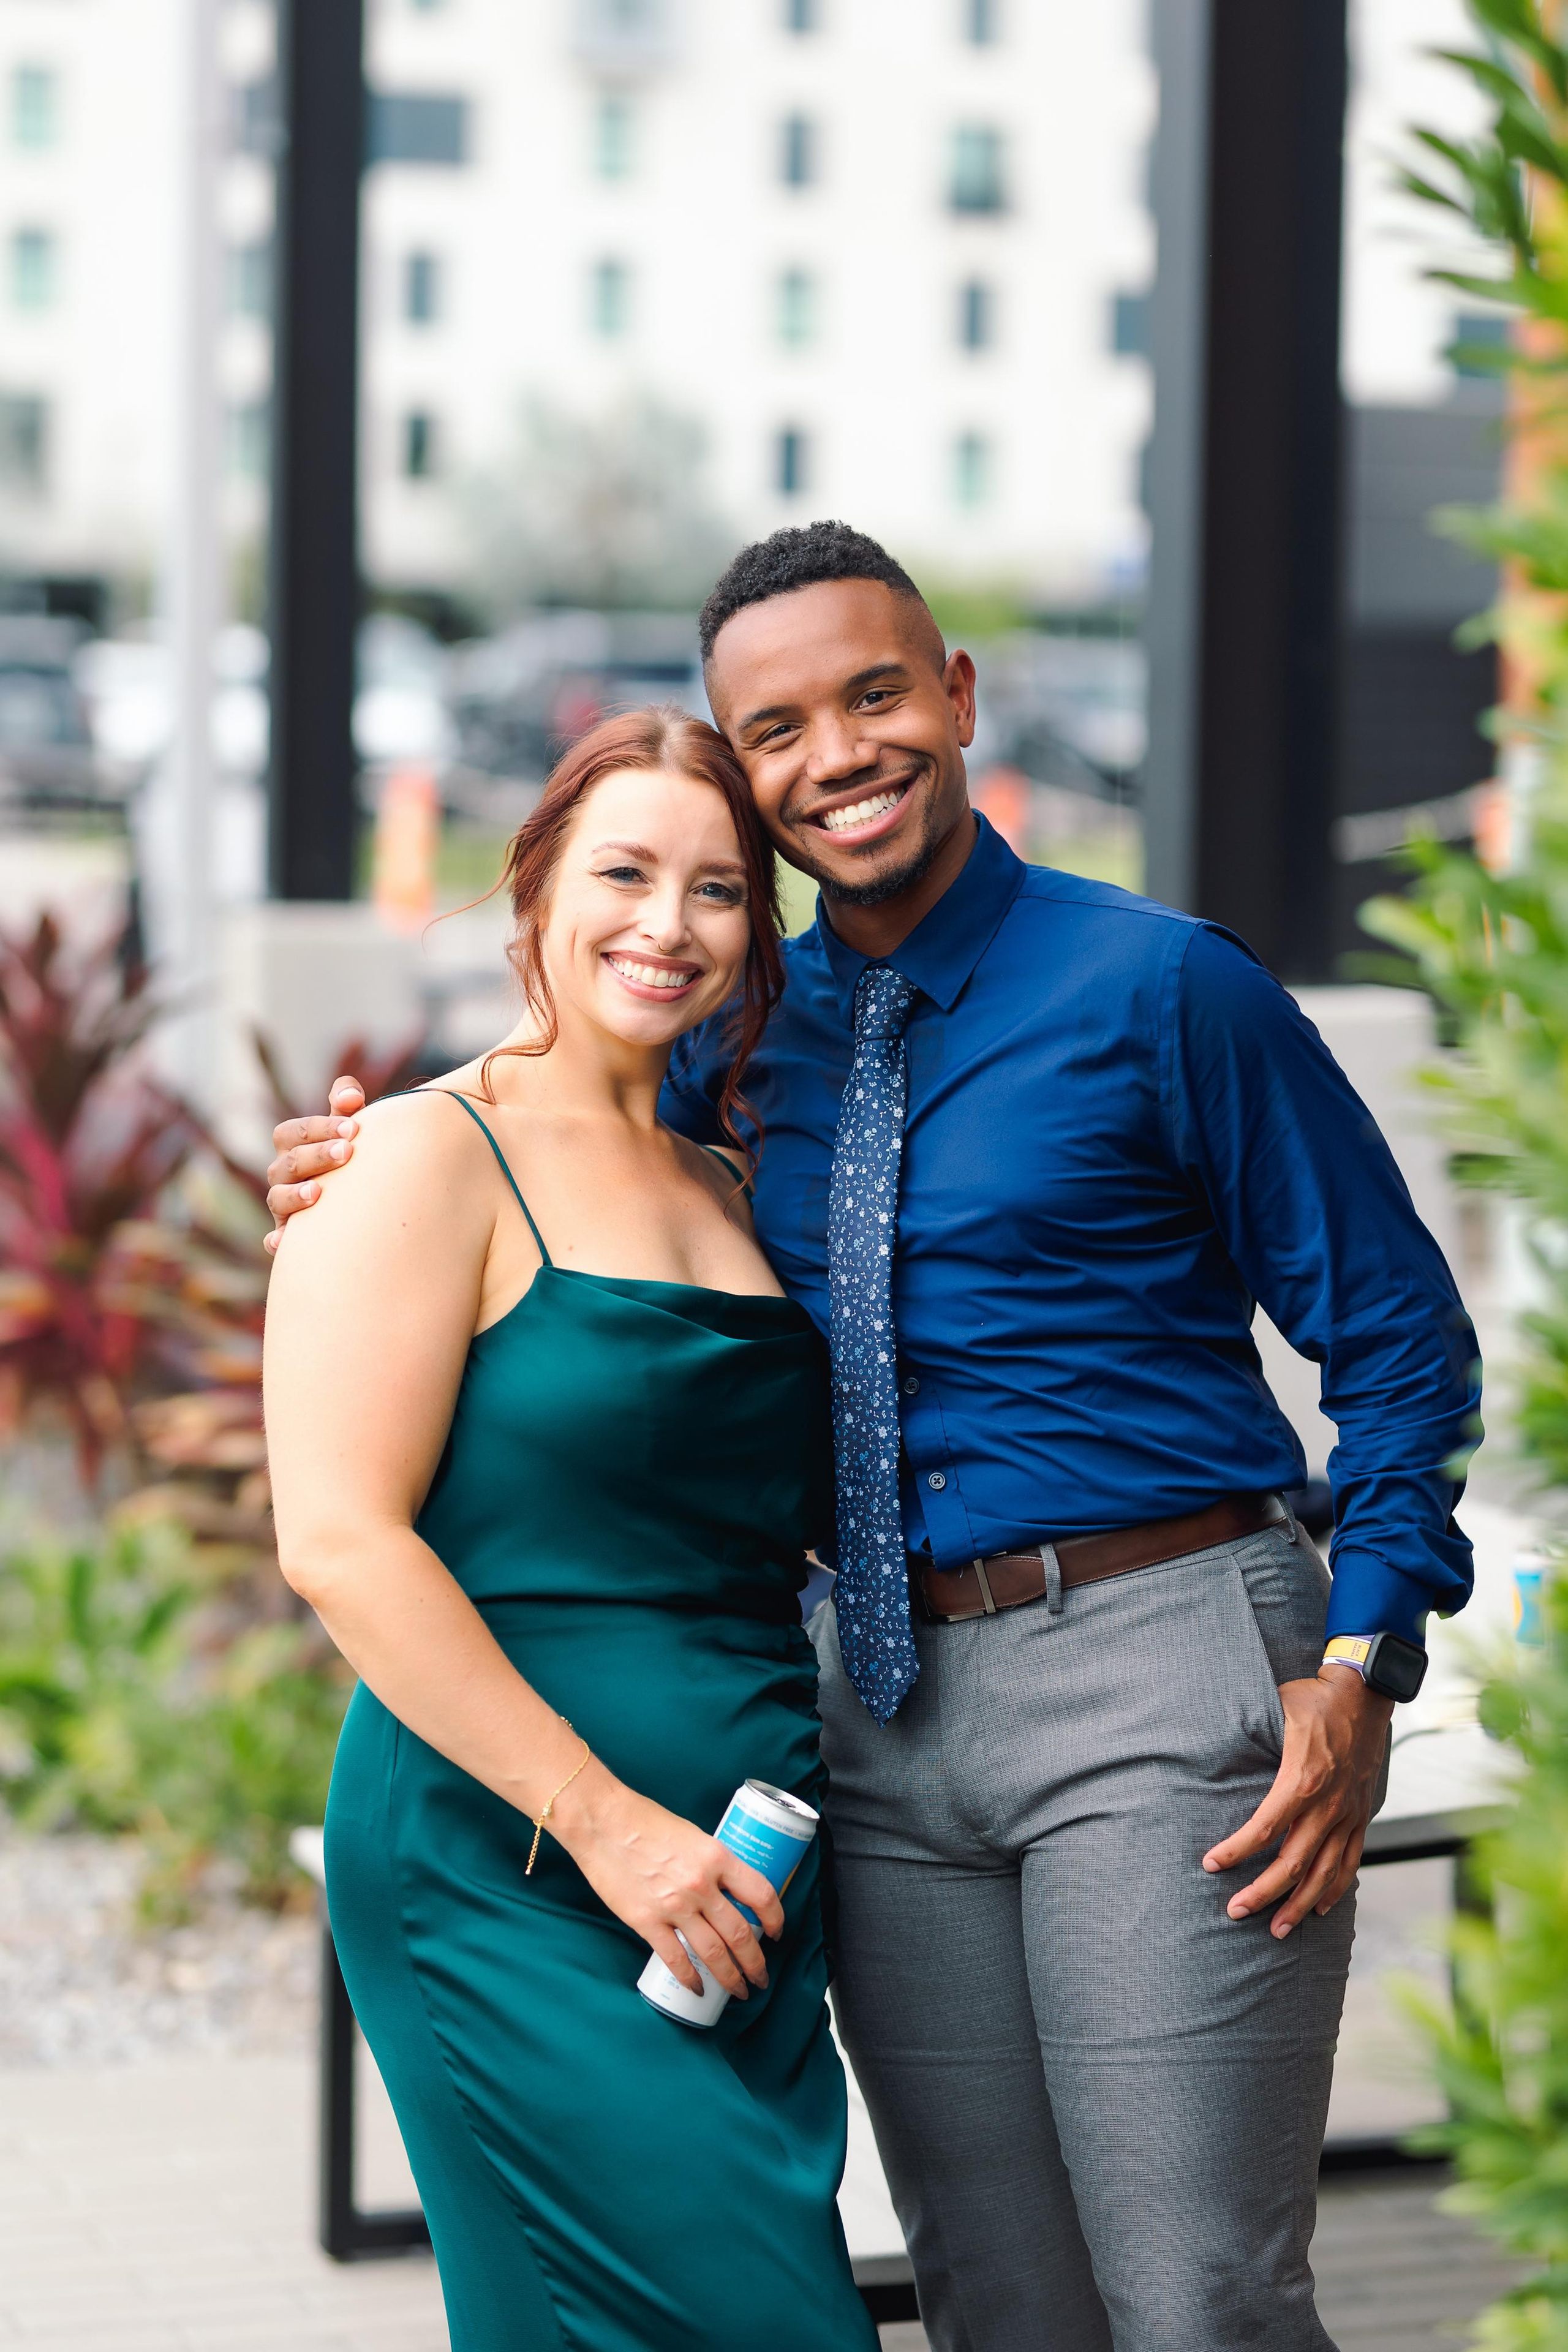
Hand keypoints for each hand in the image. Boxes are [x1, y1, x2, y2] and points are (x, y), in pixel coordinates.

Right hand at [264, 1077, 365, 1255]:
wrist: (358, 1199)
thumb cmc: (350, 1155)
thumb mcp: (347, 1128)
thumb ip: (347, 1105)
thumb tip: (351, 1095)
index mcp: (292, 1146)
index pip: (294, 1132)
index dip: (321, 1128)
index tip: (353, 1128)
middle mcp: (282, 1174)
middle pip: (288, 1163)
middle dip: (317, 1156)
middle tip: (347, 1152)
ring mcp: (283, 1205)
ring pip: (277, 1198)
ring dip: (295, 1195)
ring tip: (318, 1192)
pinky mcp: (287, 1235)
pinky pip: (275, 1239)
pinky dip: (276, 1240)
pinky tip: (282, 1242)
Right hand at [553, 1765, 785, 1998]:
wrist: (603, 1822)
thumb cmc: (644, 1821)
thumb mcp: (692, 1835)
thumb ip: (711, 1863)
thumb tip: (725, 1890)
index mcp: (717, 1857)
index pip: (761, 1894)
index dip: (775, 1918)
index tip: (777, 1932)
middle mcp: (701, 1885)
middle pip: (741, 1934)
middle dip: (755, 1962)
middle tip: (761, 1978)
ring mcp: (674, 1906)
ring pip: (713, 1953)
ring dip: (730, 1977)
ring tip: (739, 1991)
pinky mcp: (647, 1922)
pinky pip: (675, 1959)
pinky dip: (690, 1979)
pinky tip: (698, 1988)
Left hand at [1202, 1667, 1392, 1938]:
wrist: (1364, 1696)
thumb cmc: (1313, 1701)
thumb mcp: (1274, 1708)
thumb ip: (1246, 1727)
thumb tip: (1205, 1735)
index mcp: (1302, 1780)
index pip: (1264, 1828)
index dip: (1236, 1851)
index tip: (1211, 1864)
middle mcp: (1328, 1805)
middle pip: (1293, 1863)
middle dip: (1263, 1893)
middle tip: (1235, 1911)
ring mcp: (1348, 1815)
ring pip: (1324, 1873)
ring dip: (1299, 1905)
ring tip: (1277, 1930)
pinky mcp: (1362, 1817)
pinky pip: (1350, 1862)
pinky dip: (1335, 1889)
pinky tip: (1318, 1908)